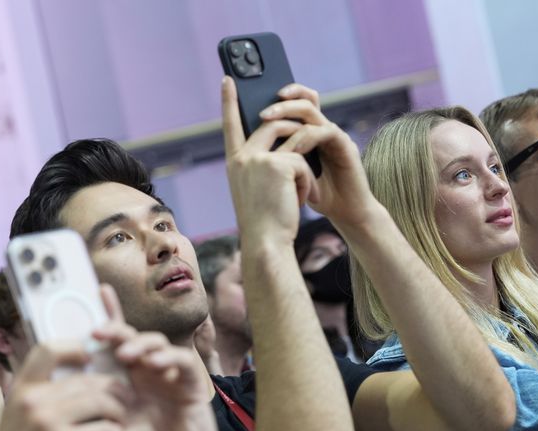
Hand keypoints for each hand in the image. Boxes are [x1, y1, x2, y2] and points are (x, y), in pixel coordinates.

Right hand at [0, 340, 125, 430]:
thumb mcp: (20, 417)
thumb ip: (43, 396)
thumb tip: (80, 372)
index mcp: (21, 390)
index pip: (48, 349)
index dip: (75, 348)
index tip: (91, 360)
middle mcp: (32, 401)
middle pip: (89, 380)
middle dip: (114, 390)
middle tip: (126, 401)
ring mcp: (48, 422)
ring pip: (103, 401)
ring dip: (119, 412)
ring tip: (120, 422)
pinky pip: (107, 429)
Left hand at [93, 286, 229, 430]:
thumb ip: (94, 414)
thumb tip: (69, 391)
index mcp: (126, 380)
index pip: (114, 344)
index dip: (109, 316)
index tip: (98, 293)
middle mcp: (147, 372)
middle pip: (133, 337)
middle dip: (117, 328)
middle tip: (100, 332)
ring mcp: (170, 375)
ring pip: (157, 343)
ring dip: (140, 343)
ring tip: (126, 355)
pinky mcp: (190, 383)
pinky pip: (181, 361)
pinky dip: (168, 358)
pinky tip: (155, 365)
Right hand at [221, 77, 314, 245]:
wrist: (267, 244)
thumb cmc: (267, 224)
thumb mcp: (261, 190)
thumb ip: (266, 166)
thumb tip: (288, 148)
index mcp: (235, 164)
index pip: (230, 125)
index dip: (229, 101)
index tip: (228, 80)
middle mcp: (242, 157)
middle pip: (271, 124)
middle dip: (294, 130)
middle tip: (307, 140)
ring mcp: (257, 159)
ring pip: (293, 141)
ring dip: (304, 165)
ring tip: (301, 193)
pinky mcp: (277, 164)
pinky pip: (303, 161)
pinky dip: (309, 182)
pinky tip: (303, 201)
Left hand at [258, 84, 380, 227]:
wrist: (346, 213)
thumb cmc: (317, 196)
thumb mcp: (289, 174)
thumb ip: (275, 157)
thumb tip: (247, 146)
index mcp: (308, 133)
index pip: (293, 103)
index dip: (276, 96)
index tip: (253, 97)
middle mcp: (321, 129)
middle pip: (302, 98)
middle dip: (280, 102)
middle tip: (262, 114)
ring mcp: (333, 135)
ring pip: (310, 109)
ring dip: (288, 113)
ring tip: (269, 122)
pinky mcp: (345, 145)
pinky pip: (325, 131)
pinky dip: (307, 137)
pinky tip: (294, 148)